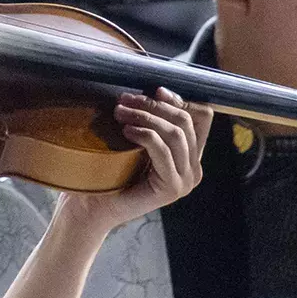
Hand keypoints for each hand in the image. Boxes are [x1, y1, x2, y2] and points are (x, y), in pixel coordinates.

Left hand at [58, 88, 213, 236]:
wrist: (94, 208)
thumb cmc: (110, 172)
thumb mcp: (136, 139)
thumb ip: (151, 121)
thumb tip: (153, 89)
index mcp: (190, 155)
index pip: (202, 116)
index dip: (180, 99)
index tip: (154, 90)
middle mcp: (194, 168)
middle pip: (186, 121)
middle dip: (155, 105)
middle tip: (125, 100)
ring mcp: (186, 180)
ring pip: (176, 133)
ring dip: (147, 117)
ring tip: (120, 113)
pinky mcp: (172, 188)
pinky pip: (163, 151)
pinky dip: (145, 135)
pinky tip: (126, 131)